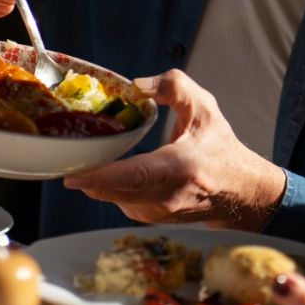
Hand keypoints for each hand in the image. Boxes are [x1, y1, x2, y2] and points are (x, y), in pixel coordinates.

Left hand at [63, 69, 287, 229]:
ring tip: (90, 153)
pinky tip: (112, 167)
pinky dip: (109, 184)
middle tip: (66, 151)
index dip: (102, 176)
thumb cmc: (220, 148)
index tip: (73, 174)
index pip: (135, 175)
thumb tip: (137, 85)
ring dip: (96, 177)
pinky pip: (117, 199)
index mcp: (179, 168)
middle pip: (112, 189)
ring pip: (110, 196)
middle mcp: (165, 196)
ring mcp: (155, 212)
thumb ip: (173, 85)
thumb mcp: (204, 107)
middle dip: (86, 172)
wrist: (239, 192)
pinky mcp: (148, 218)